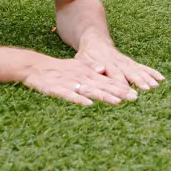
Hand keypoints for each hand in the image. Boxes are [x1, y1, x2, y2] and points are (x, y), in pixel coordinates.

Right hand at [23, 57, 138, 105]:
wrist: (35, 67)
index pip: (107, 81)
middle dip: (118, 92)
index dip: (121, 87)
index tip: (135, 94)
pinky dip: (79, 98)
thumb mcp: (76, 67)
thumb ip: (90, 69)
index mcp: (86, 73)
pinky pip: (70, 95)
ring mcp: (70, 83)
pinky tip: (88, 103)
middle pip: (102, 86)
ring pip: (89, 90)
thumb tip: (104, 69)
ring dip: (103, 96)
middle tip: (134, 98)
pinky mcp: (58, 89)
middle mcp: (81, 77)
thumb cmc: (58, 69)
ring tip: (117, 102)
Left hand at [75, 39, 164, 91]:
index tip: (128, 91)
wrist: (95, 40)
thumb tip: (100, 69)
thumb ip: (91, 65)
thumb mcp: (83, 59)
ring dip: (147, 77)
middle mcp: (118, 62)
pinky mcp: (130, 62)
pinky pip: (142, 67)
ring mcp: (126, 62)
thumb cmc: (86, 54)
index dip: (121, 83)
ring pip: (138, 70)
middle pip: (129, 73)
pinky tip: (161, 78)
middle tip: (148, 89)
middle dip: (139, 81)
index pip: (115, 75)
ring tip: (156, 86)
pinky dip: (152, 72)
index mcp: (106, 63)